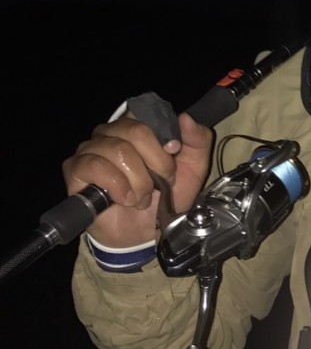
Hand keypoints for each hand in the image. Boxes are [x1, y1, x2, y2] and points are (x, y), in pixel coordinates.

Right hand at [62, 112, 212, 248]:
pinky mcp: (76, 169)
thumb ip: (197, 140)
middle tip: (160, 183)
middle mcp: (110, 133)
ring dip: (138, 181)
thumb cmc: (163, 197)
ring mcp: (90, 149)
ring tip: (142, 198)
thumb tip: (186, 118)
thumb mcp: (192, 169)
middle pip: (135, 131)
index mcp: (136, 127)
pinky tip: (125, 200)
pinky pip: (96, 166)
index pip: (148, 114)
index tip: (174, 155)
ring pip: (118, 150)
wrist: (144, 233)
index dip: (164, 138)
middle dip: (156, 162)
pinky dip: (118, 186)